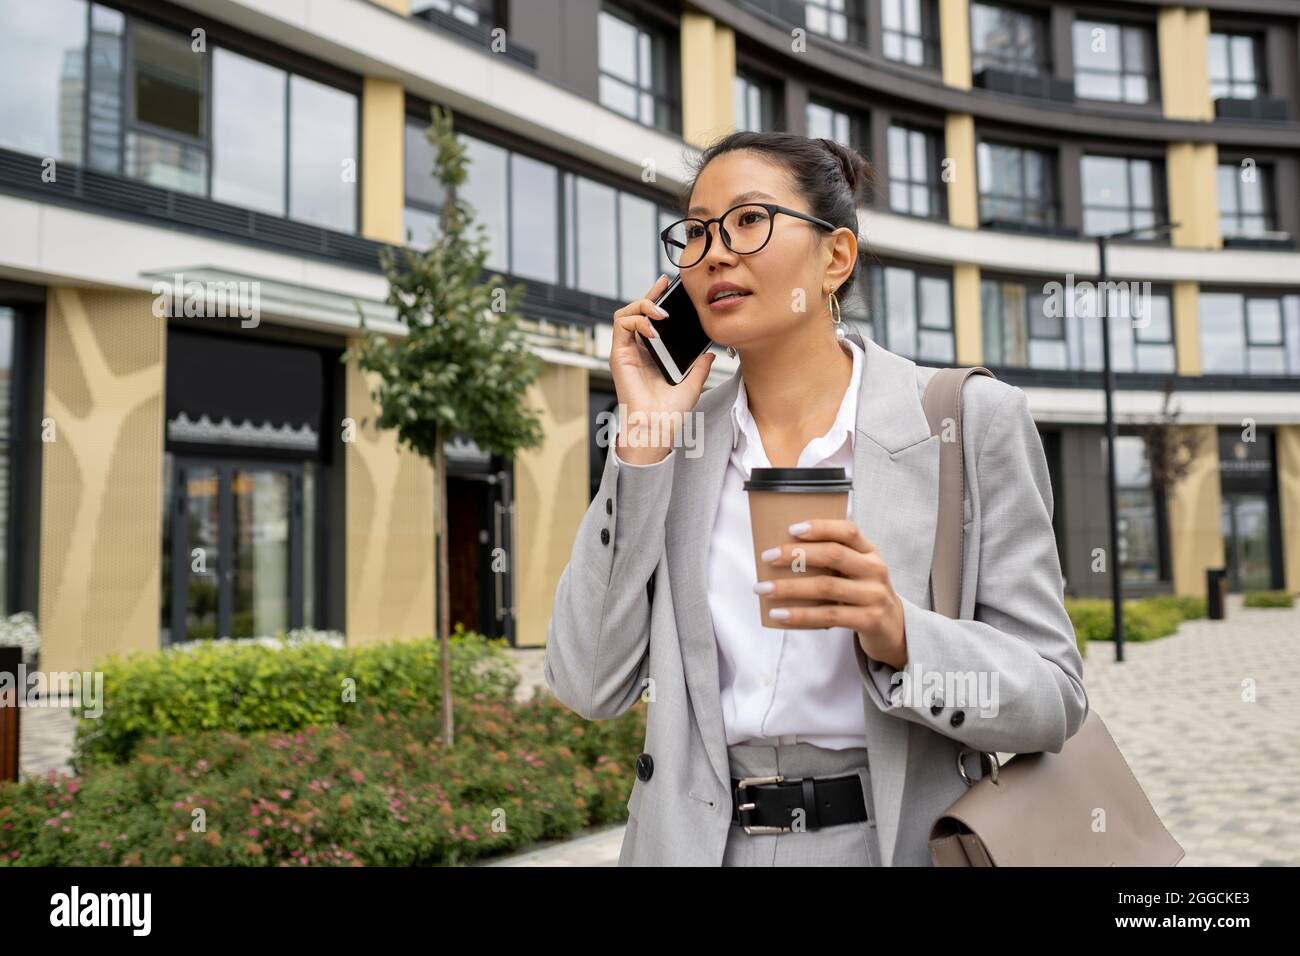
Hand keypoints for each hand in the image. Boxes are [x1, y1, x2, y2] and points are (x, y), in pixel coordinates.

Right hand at [610, 274, 715, 464]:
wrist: (658, 427)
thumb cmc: (671, 412)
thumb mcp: (693, 383)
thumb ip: (700, 366)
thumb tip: (711, 353)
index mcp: (651, 354)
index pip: (651, 319)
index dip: (657, 299)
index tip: (669, 285)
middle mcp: (637, 350)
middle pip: (636, 311)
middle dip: (649, 295)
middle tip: (664, 288)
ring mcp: (627, 351)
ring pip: (625, 313)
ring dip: (642, 306)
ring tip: (661, 312)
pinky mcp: (619, 355)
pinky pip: (622, 325)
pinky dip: (637, 321)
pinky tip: (654, 329)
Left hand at [755, 518, 907, 668]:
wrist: (893, 628)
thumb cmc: (862, 592)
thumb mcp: (856, 570)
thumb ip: (833, 559)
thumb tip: (781, 551)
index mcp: (869, 552)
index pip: (848, 531)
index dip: (820, 527)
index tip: (791, 529)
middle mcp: (875, 569)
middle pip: (834, 555)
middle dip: (796, 554)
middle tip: (767, 557)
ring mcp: (874, 595)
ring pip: (826, 586)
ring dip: (789, 587)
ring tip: (763, 588)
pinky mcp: (869, 620)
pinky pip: (828, 616)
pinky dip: (800, 615)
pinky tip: (779, 614)